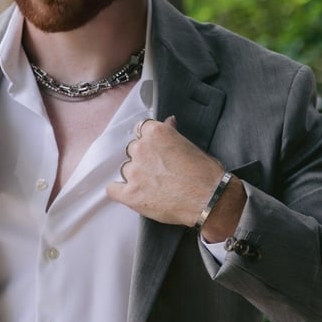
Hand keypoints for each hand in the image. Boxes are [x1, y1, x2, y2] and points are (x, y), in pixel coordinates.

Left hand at [106, 116, 245, 241]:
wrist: (209, 198)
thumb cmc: (205, 174)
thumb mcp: (191, 145)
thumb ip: (172, 134)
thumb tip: (168, 123)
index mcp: (156, 133)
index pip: (141, 129)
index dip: (147, 140)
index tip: (152, 148)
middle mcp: (141, 149)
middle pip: (132, 150)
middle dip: (143, 159)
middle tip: (157, 170)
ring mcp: (134, 171)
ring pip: (125, 169)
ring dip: (135, 175)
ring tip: (152, 186)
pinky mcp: (130, 194)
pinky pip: (112, 190)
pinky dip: (119, 191)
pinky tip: (128, 193)